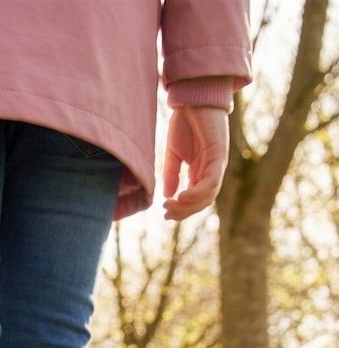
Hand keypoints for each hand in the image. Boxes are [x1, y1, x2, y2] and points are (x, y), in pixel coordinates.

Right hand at [162, 106, 229, 220]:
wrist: (192, 99)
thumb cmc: (184, 122)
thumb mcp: (173, 153)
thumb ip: (172, 174)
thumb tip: (168, 195)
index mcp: (201, 171)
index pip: (196, 199)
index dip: (182, 210)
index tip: (165, 212)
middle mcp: (211, 171)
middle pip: (202, 202)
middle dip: (184, 211)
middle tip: (166, 212)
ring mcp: (217, 164)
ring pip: (207, 196)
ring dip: (188, 205)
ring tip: (171, 205)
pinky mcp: (219, 156)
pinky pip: (211, 182)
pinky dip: (197, 193)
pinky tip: (181, 196)